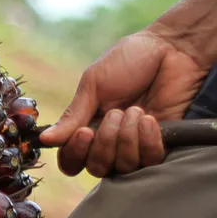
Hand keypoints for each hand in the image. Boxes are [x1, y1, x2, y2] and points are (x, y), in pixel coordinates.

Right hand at [39, 27, 208, 176]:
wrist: (173, 49)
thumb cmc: (130, 60)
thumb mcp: (93, 84)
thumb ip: (72, 116)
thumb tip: (44, 140)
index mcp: (87, 128)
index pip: (71, 160)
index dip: (75, 154)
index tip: (84, 132)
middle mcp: (109, 141)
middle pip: (97, 168)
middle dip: (105, 143)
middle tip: (116, 113)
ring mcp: (135, 144)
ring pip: (123, 166)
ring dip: (127, 138)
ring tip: (136, 110)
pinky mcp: (160, 143)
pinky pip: (149, 161)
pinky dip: (147, 141)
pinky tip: (149, 119)